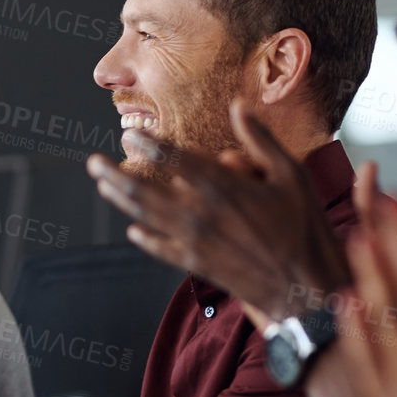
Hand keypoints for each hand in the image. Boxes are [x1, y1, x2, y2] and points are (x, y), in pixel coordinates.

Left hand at [88, 100, 350, 321]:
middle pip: (144, 189)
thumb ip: (260, 139)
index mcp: (221, 187)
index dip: (147, 144)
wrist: (303, 288)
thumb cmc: (304, 228)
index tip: (129, 133)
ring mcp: (193, 241)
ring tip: (103, 186)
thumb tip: (238, 107)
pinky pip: (160, 248)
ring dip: (120, 200)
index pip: (172, 158)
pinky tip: (133, 231)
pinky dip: (144, 238)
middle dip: (115, 174)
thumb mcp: (291, 175)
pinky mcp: (196, 264)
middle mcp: (199, 213)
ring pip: (145, 217)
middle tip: (93, 162)